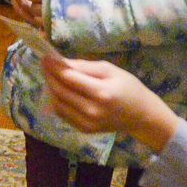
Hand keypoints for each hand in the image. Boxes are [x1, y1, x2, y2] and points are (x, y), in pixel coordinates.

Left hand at [40, 51, 177, 152]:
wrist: (141, 116)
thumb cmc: (129, 88)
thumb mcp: (111, 70)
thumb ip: (85, 67)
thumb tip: (62, 62)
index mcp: (101, 92)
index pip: (69, 78)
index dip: (54, 67)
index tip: (45, 56)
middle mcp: (91, 110)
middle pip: (60, 91)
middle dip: (49, 76)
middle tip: (45, 64)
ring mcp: (87, 122)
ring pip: (57, 104)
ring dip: (50, 88)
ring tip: (51, 76)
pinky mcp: (84, 129)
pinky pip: (62, 114)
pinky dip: (56, 101)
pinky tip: (58, 90)